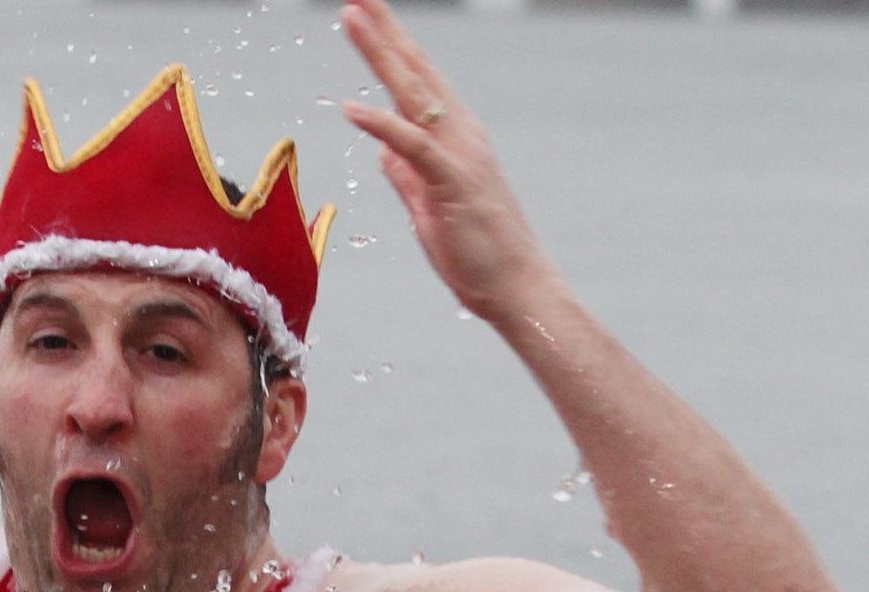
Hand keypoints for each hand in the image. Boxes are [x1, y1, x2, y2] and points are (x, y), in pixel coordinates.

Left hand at [338, 0, 557, 323]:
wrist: (516, 287)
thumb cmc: (476, 253)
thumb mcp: (429, 209)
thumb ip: (407, 176)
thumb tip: (384, 152)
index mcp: (453, 139)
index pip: (415, 82)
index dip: (388, 47)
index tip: (363, 16)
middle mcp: (460, 135)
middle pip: (415, 72)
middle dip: (384, 31)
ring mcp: (459, 155)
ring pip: (414, 94)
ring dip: (380, 55)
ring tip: (353, 18)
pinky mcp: (453, 184)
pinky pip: (413, 147)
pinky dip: (382, 125)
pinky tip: (352, 109)